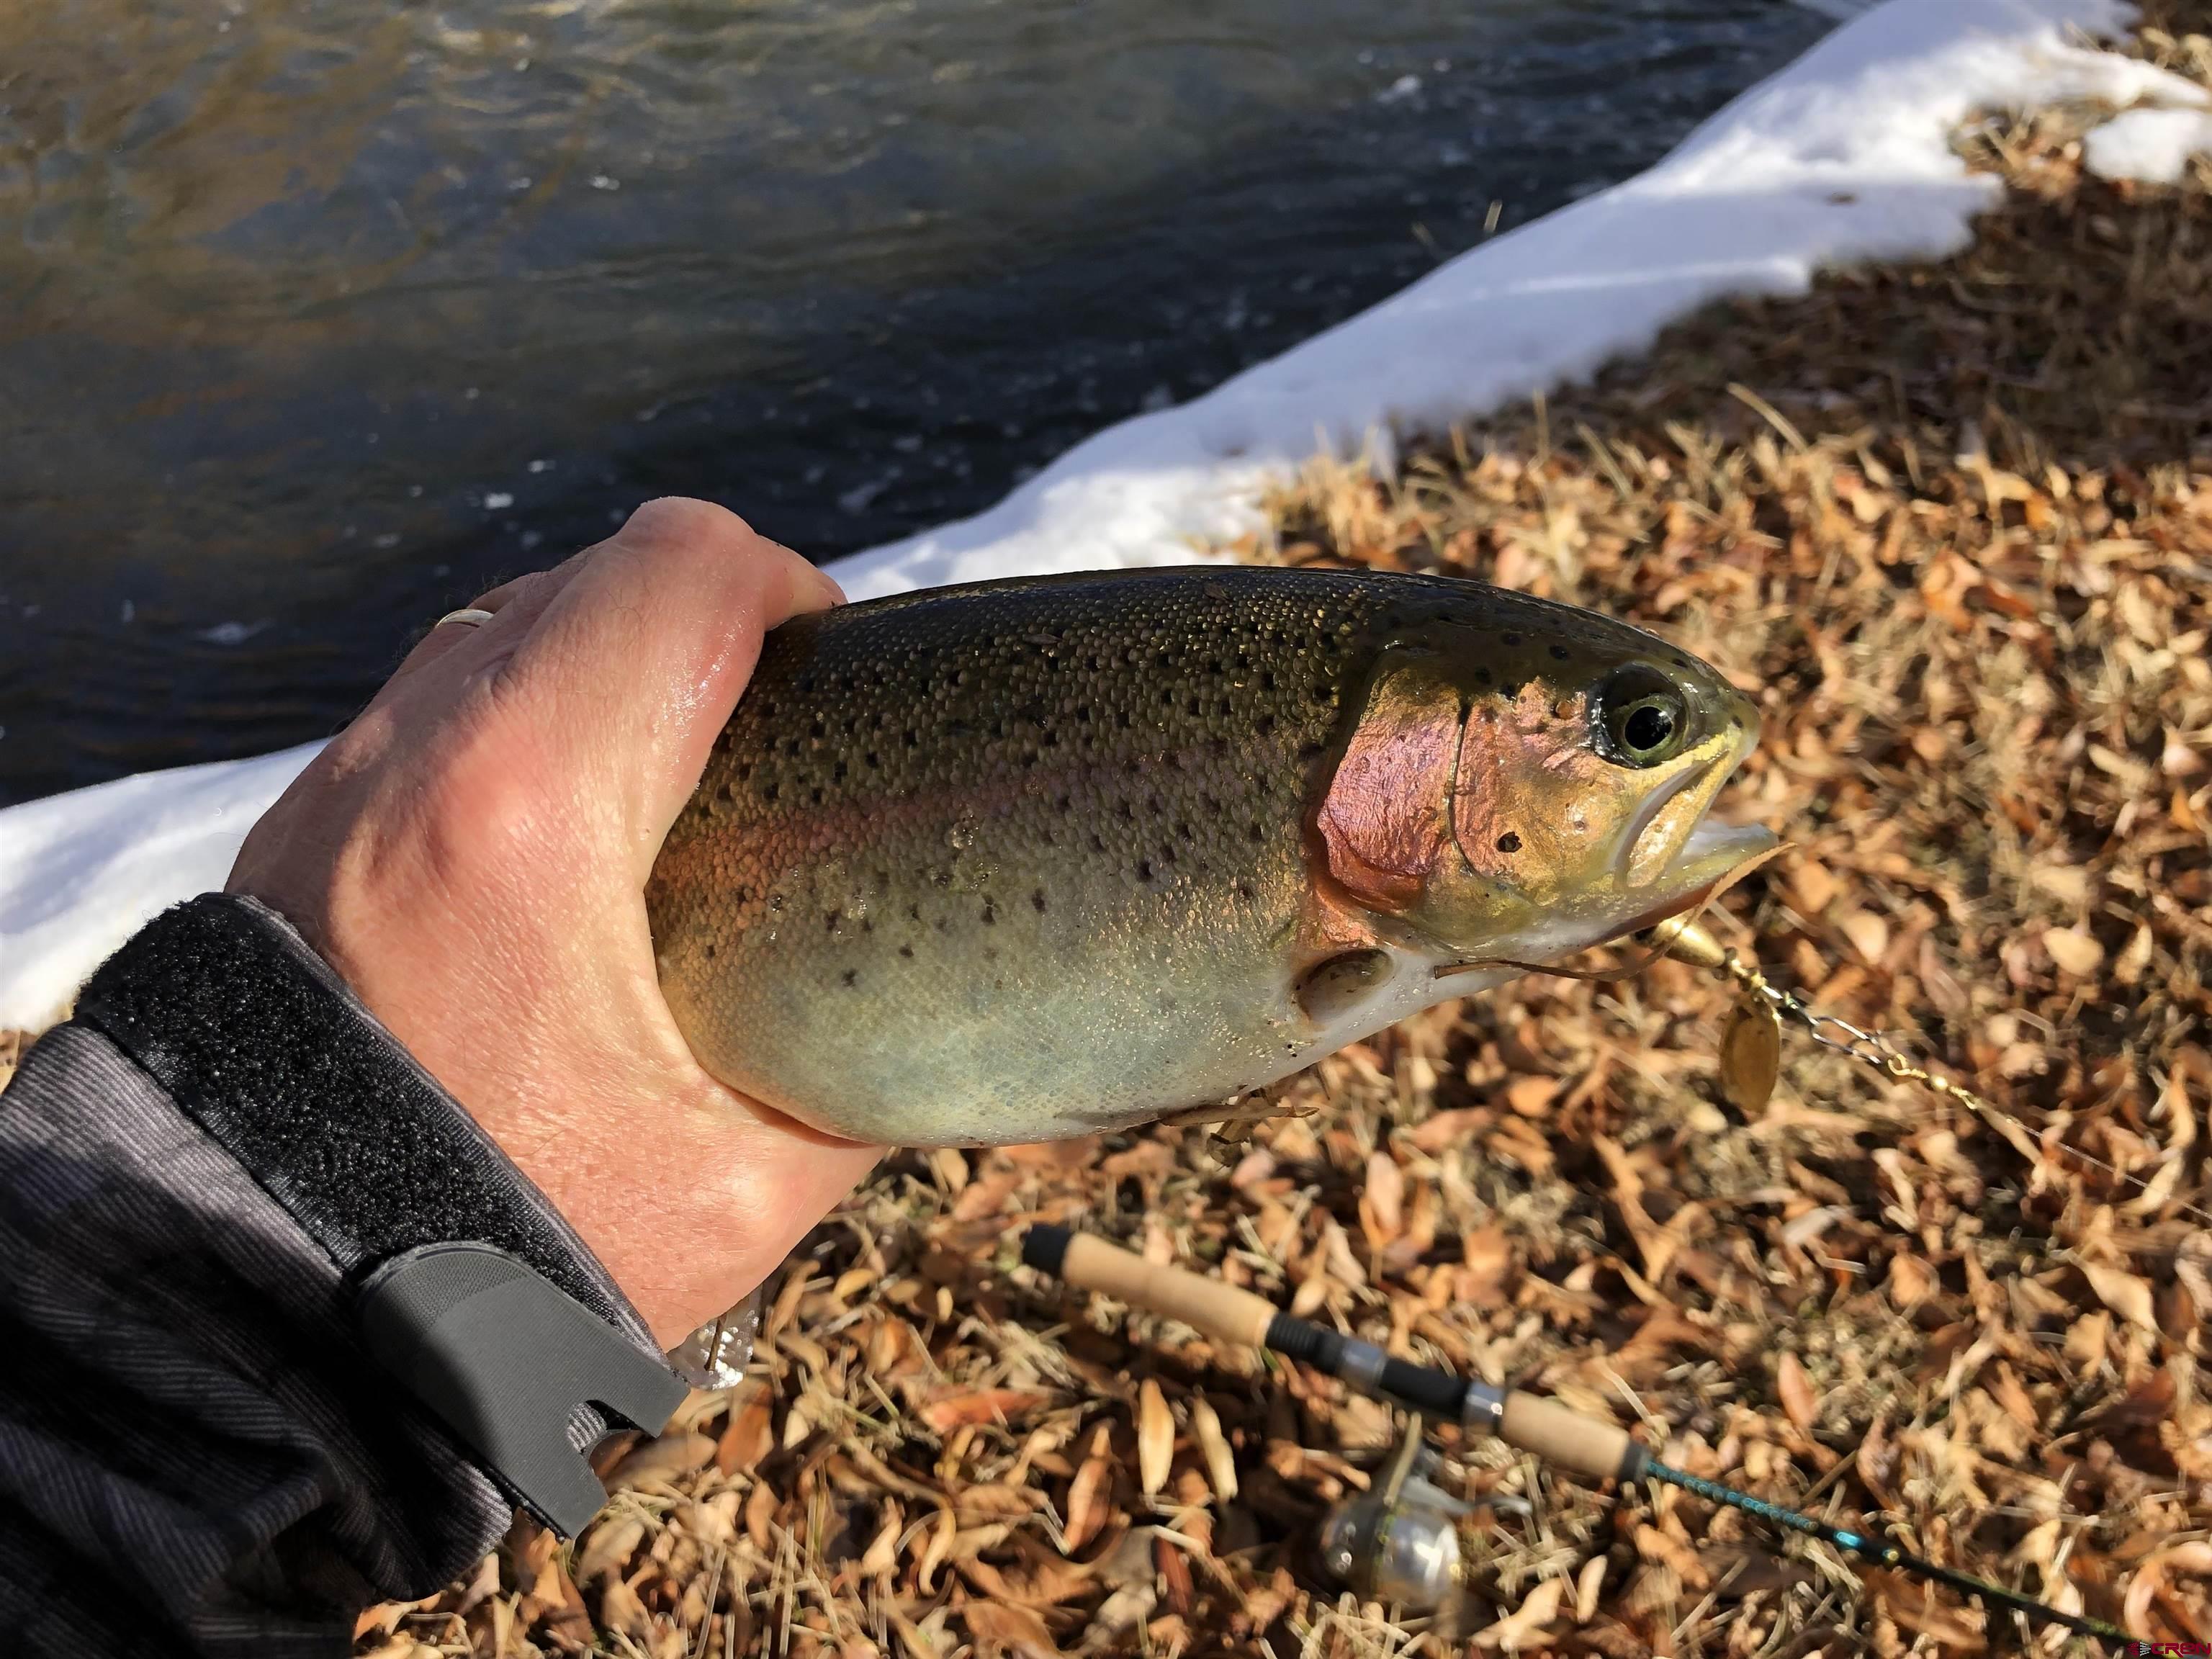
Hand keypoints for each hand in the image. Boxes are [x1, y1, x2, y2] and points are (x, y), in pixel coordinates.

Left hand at [228, 499, 883, 1344]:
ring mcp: (337, 788)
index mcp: (533, 810)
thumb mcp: (745, 1181)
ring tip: (673, 780)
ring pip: (504, 627)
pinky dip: (519, 725)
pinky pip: (434, 707)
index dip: (785, 588)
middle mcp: (415, 759)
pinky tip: (567, 840)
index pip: (681, 571)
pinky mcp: (295, 831)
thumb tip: (946, 1024)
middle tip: (774, 734)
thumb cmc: (510, 1249)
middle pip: (595, 578)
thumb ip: (867, 1069)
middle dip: (706, 622)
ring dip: (605, 666)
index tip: (831, 665)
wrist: (265, 1321)